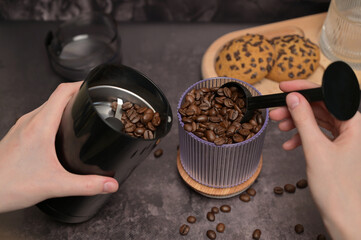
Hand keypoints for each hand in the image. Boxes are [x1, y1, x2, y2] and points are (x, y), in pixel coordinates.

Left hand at [0, 82, 118, 212]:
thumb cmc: (10, 185)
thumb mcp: (56, 185)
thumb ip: (87, 185)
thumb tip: (110, 184)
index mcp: (40, 126)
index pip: (62, 92)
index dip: (80, 84)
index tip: (93, 85)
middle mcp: (29, 121)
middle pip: (56, 97)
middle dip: (77, 94)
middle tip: (92, 100)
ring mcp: (22, 126)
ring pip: (46, 106)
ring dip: (64, 105)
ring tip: (80, 112)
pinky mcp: (18, 133)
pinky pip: (39, 115)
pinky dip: (53, 115)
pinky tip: (60, 130)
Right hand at [269, 80, 360, 238]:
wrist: (345, 216)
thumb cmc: (338, 188)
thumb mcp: (316, 149)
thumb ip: (304, 120)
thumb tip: (293, 98)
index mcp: (354, 124)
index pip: (328, 96)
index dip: (304, 88)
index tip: (284, 88)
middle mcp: (351, 128)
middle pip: (321, 108)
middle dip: (297, 108)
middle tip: (276, 111)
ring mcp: (344, 139)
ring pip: (317, 121)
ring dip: (297, 122)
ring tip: (279, 127)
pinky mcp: (336, 149)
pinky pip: (317, 135)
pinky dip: (301, 137)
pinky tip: (289, 144)